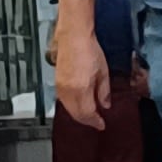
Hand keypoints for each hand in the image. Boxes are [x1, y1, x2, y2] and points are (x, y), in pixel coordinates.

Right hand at [52, 12, 111, 126]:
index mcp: (81, 90)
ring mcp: (60, 88)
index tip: (102, 125)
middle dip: (87, 120)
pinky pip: (63, 101)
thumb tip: (105, 105)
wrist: (73, 37)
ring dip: (79, 115)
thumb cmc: (89, 50)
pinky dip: (72, 107)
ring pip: (69, 109)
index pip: (88, 114)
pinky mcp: (56, 83)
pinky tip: (79, 105)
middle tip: (96, 122)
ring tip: (89, 115)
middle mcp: (68, 92)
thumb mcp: (103, 72)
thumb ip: (104, 91)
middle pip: (77, 114)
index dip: (95, 121)